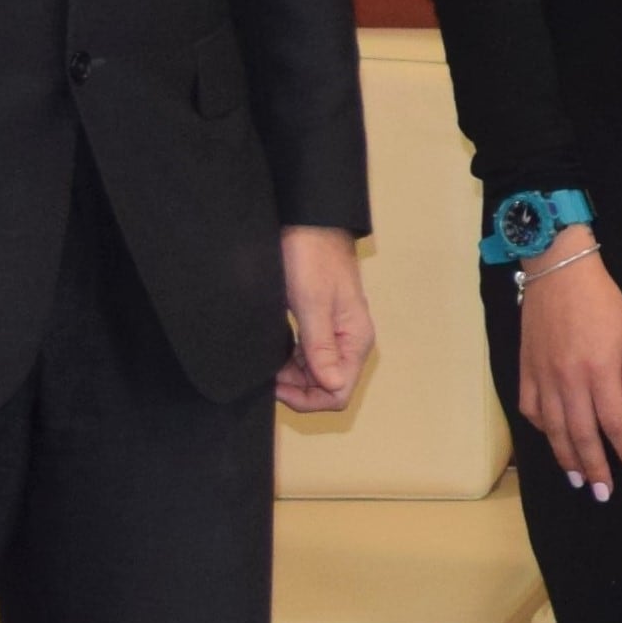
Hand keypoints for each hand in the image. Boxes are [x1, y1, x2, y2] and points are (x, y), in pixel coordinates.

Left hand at [275, 226, 375, 413]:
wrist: (309, 224)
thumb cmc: (312, 258)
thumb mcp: (312, 304)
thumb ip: (321, 347)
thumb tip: (333, 386)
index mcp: (355, 340)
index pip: (338, 391)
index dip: (307, 398)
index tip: (276, 385)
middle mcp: (350, 341)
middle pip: (328, 386)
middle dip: (297, 389)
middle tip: (266, 375)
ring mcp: (336, 334)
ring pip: (316, 373)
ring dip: (292, 376)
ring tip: (267, 362)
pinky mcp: (321, 325)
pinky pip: (309, 357)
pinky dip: (291, 362)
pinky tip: (274, 352)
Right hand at [507, 238, 621, 494]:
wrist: (558, 271)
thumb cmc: (602, 302)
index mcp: (599, 371)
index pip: (614, 424)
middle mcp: (568, 380)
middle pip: (581, 436)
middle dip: (595, 469)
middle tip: (602, 493)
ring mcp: (542, 377)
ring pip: (553, 430)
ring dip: (566, 459)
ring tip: (577, 480)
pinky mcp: (525, 371)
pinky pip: (531, 410)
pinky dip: (542, 431)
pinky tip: (553, 441)